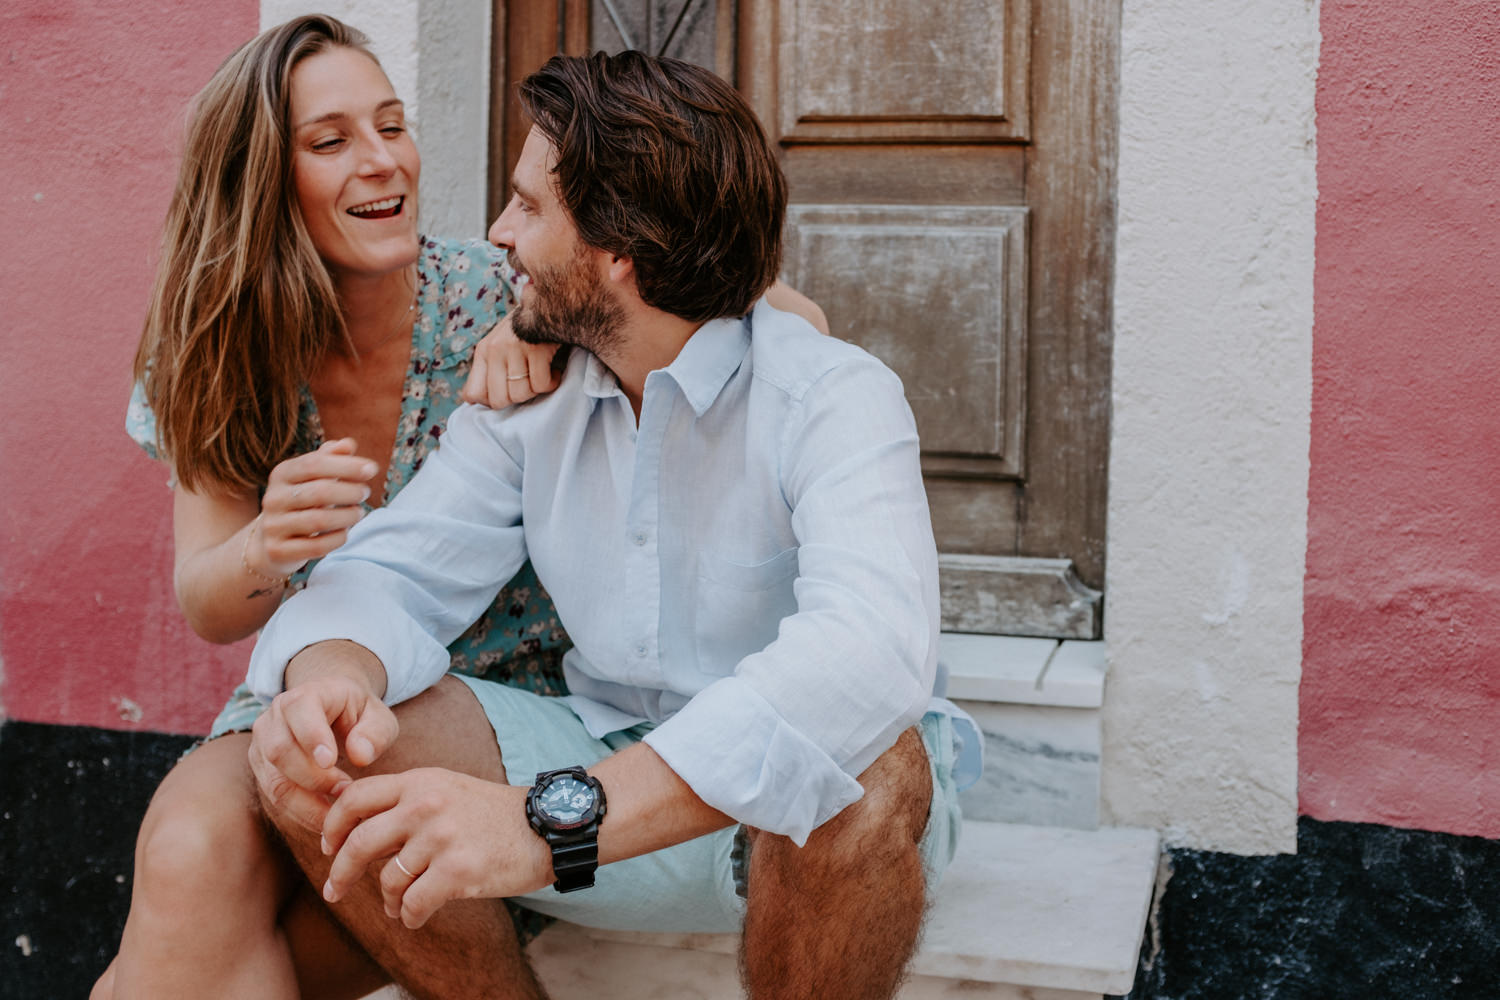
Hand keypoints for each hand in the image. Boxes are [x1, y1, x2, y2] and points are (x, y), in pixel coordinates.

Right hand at [249, 668, 397, 830]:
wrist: (332, 710)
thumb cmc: (358, 713)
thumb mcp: (378, 715)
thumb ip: (375, 732)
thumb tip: (360, 757)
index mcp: (305, 695)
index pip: (299, 711)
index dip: (312, 737)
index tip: (331, 761)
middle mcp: (274, 717)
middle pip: (280, 751)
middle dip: (314, 778)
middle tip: (346, 791)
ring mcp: (262, 743)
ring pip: (274, 780)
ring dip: (307, 803)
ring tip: (338, 812)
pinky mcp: (261, 768)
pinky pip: (274, 796)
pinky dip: (300, 812)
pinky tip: (325, 819)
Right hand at [251, 439, 379, 575]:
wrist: (273, 539)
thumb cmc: (303, 501)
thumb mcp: (313, 477)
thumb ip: (330, 459)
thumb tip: (348, 444)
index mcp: (281, 474)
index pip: (314, 464)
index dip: (346, 465)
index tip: (372, 469)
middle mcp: (273, 498)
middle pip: (319, 492)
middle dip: (350, 491)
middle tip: (365, 493)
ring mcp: (273, 526)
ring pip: (319, 520)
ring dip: (347, 516)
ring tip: (359, 512)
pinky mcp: (278, 550)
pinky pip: (316, 546)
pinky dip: (338, 538)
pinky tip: (345, 532)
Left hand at [320, 769, 552, 928]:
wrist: (547, 826)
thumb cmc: (494, 814)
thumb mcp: (448, 789)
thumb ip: (407, 801)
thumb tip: (357, 829)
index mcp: (421, 781)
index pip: (355, 797)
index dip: (333, 825)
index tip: (329, 846)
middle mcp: (426, 804)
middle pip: (359, 841)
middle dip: (340, 871)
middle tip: (334, 890)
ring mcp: (442, 837)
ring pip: (388, 878)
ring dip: (387, 899)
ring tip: (397, 904)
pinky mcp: (458, 871)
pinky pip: (413, 903)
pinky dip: (409, 916)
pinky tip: (415, 916)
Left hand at [461, 314, 562, 407]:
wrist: (551, 303)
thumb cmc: (527, 330)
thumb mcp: (501, 345)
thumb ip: (491, 368)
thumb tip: (476, 401)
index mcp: (483, 351)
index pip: (473, 394)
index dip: (491, 402)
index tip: (508, 392)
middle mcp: (494, 349)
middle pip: (499, 400)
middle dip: (517, 399)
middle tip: (528, 385)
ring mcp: (514, 348)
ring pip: (521, 394)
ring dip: (536, 390)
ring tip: (542, 374)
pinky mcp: (536, 348)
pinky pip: (541, 384)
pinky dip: (551, 383)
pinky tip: (554, 371)